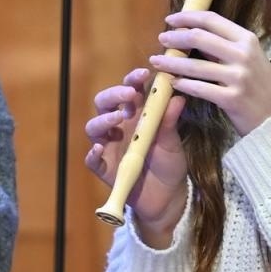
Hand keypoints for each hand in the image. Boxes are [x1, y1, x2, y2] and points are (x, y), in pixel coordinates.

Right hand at [84, 68, 189, 244]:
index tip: (143, 74)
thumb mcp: (173, 142)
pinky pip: (92, 160)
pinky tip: (98, 148)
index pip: (128, 90)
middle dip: (114, 95)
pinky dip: (92, 153)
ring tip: (118, 119)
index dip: (132, 79)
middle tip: (129, 94)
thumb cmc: (170, 164)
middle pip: (104, 104)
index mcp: (136, 115)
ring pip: (93, 128)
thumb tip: (178, 98)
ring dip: (103, 120)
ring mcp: (108, 147)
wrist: (168, 197)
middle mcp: (118, 127)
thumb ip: (170, 122)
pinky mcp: (104, 168)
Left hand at [149, 10, 270, 136]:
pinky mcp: (232, 98)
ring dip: (171, 62)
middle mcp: (243, 54)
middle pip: (199, 37)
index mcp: (247, 39)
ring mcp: (238, 77)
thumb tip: (192, 34)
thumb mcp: (249, 59)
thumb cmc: (260, 86)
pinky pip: (199, 89)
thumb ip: (224, 46)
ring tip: (156, 62)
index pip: (211, 20)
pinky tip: (172, 83)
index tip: (170, 20)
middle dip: (175, 37)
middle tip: (161, 40)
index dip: (187, 17)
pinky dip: (182, 85)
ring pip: (194, 65)